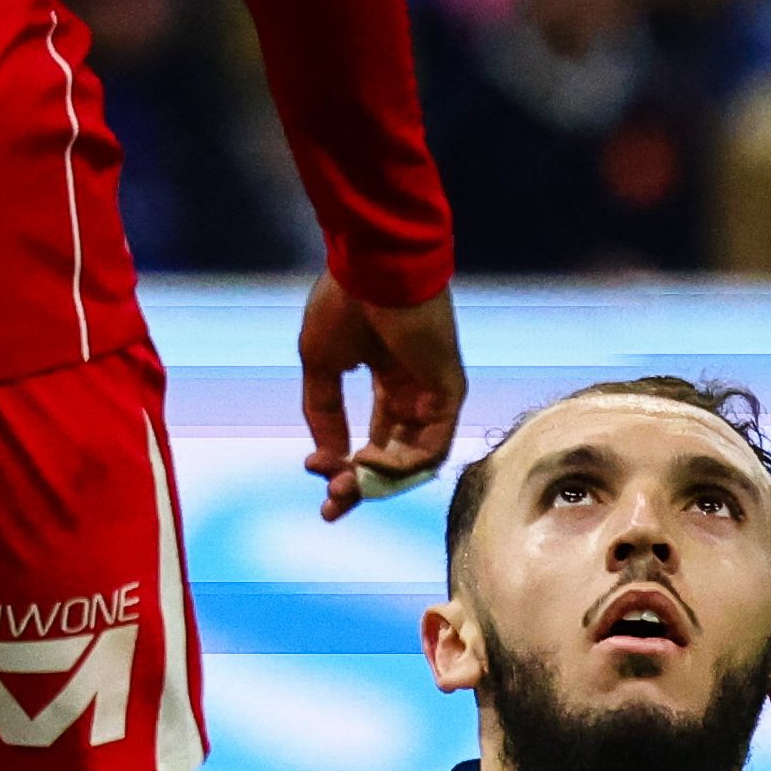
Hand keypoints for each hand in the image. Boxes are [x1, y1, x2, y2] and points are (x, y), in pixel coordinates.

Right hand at [295, 276, 465, 523]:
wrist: (371, 265)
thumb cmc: (346, 302)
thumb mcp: (321, 365)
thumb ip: (324, 412)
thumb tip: (326, 458)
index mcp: (391, 382)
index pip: (378, 442)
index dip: (349, 472)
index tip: (322, 491)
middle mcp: (417, 392)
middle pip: (396, 460)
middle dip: (362, 488)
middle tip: (333, 505)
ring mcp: (436, 392)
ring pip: (415, 461)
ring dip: (379, 482)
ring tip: (345, 484)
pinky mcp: (450, 390)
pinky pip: (432, 445)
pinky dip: (401, 464)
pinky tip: (367, 462)